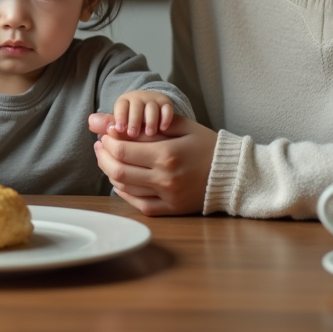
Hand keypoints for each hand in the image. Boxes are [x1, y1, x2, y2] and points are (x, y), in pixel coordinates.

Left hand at [87, 113, 217, 216]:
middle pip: (119, 170)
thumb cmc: (206, 146)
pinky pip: (139, 204)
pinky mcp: (171, 209)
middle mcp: (165, 178)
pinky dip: (124, 192)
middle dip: (103, 157)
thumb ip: (151, 122)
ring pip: (125, 187)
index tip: (105, 134)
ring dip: (110, 172)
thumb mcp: (183, 127)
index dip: (108, 142)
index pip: (123, 150)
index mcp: (167, 155)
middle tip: (100, 147)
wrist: (232, 174)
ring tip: (108, 159)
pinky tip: (120, 180)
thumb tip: (117, 122)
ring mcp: (167, 196)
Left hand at [109, 90, 174, 137]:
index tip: (119, 130)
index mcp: (125, 102)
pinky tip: (163, 129)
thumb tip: (90, 122)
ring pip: (151, 108)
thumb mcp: (121, 118)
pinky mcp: (167, 104)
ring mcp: (154, 101)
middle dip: (133, 121)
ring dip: (150, 120)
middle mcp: (139, 99)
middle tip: (132, 134)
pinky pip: (167, 109)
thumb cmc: (133, 119)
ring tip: (149, 134)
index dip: (119, 117)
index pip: (121, 106)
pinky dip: (166, 118)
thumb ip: (107, 123)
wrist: (155, 108)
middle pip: (135, 107)